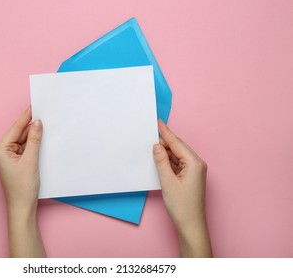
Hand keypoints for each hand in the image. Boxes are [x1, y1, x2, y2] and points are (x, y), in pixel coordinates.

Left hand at [0, 107, 44, 256]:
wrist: (22, 207)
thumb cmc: (22, 187)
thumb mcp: (31, 161)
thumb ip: (34, 140)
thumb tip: (37, 123)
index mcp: (1, 149)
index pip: (15, 128)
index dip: (26, 117)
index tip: (35, 106)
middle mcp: (3, 151)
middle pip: (19, 133)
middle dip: (31, 125)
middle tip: (44, 114)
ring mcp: (10, 157)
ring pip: (23, 140)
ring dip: (33, 135)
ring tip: (46, 126)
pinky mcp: (16, 162)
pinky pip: (25, 148)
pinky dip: (33, 144)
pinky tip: (42, 139)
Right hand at [153, 120, 211, 256]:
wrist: (190, 225)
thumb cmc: (182, 206)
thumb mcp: (168, 182)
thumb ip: (161, 162)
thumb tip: (157, 146)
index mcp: (195, 163)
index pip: (177, 143)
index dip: (166, 132)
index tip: (158, 122)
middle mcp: (197, 164)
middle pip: (178, 147)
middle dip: (165, 141)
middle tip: (151, 133)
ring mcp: (194, 171)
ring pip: (177, 155)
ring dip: (166, 151)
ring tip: (152, 145)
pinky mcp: (190, 177)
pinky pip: (178, 163)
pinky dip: (168, 160)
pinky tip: (160, 159)